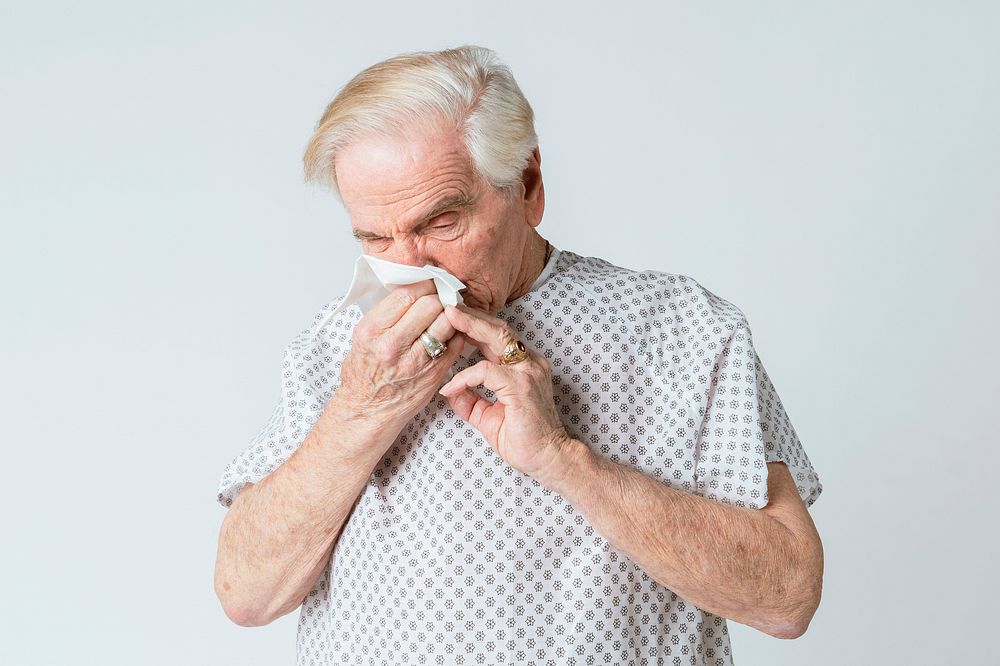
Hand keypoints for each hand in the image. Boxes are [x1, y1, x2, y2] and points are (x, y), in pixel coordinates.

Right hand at [336, 280, 465, 440]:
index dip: (424, 286)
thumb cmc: (363, 373)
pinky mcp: (434, 374)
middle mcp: (393, 345)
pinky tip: (448, 335)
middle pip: (431, 305)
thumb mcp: (362, 338)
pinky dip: (455, 335)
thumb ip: (385, 315)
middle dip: (438, 299)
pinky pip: (454, 344)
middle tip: (439, 300)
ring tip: (445, 316)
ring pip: (447, 323)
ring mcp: (416, 361)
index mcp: (372, 331)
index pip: (408, 295)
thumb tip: (412, 290)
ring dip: (450, 316)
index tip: (429, 285)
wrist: (366, 411)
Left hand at [437, 303, 573, 482]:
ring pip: (496, 338)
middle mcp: (529, 364)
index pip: (498, 338)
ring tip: (449, 317)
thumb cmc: (525, 440)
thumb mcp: (489, 417)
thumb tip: (450, 393)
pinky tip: (450, 386)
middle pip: (498, 329)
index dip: (474, 327)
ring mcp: (528, 373)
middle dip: (471, 316)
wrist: (550, 460)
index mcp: (524, 367)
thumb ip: (472, 401)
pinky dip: (465, 376)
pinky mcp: (521, 386)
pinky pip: (486, 371)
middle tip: (448, 306)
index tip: (453, 321)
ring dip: (471, 326)